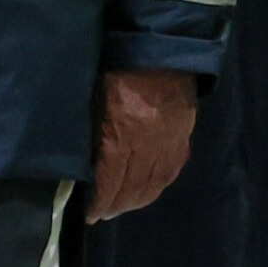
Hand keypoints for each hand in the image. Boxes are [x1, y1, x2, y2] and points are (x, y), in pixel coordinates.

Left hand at [88, 67, 197, 221]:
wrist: (162, 52)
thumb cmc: (118, 68)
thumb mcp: (95, 96)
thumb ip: (93, 130)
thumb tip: (85, 160)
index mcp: (122, 133)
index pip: (109, 179)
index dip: (100, 201)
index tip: (90, 215)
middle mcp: (147, 146)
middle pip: (131, 187)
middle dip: (115, 204)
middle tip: (102, 213)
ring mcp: (168, 145)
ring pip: (152, 185)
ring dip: (135, 201)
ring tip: (121, 207)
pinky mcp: (182, 140)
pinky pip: (169, 173)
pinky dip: (156, 187)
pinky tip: (146, 192)